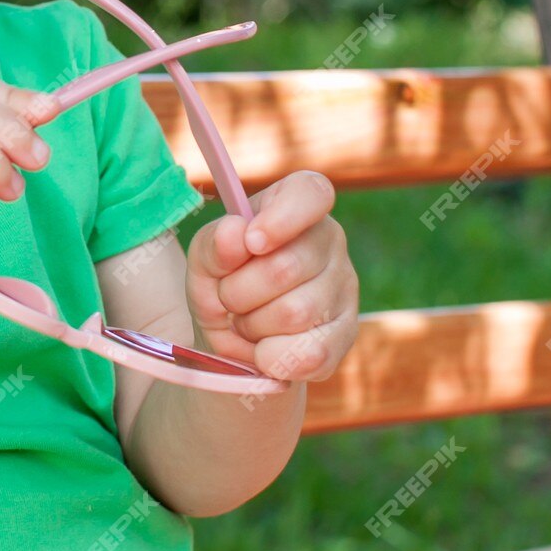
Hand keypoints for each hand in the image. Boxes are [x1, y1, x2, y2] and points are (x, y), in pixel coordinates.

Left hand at [182, 170, 357, 382]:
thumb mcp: (204, 261)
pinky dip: (272, 357)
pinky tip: (264, 349)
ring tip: (247, 321)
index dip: (282, 217)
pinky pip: (310, 353)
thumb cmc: (223, 284)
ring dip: (253, 326)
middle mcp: (329, 240)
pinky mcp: (346, 334)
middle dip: (239, 292)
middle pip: (286, 267)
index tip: (252, 242)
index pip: (311, 193)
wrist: (234, 342)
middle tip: (229, 298)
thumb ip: (214, 245)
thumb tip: (236, 233)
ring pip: (295, 313)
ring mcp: (345, 287)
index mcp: (296, 206)